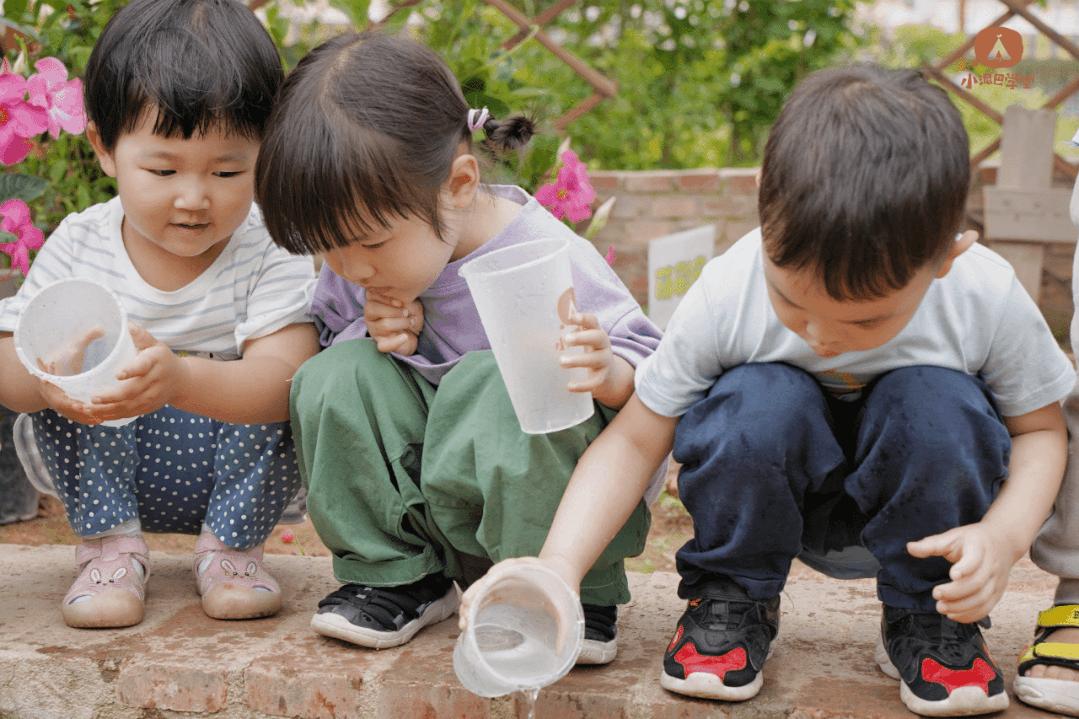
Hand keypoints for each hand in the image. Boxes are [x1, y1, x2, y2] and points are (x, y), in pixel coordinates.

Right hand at [34, 327, 106, 423]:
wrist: (54, 366)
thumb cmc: (65, 355)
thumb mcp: (72, 346)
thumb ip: (85, 338)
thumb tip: (102, 327)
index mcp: (48, 378)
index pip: (53, 391)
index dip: (65, 398)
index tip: (79, 403)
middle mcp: (51, 391)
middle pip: (61, 405)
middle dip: (75, 410)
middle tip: (91, 412)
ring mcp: (58, 399)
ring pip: (69, 412)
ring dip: (82, 416)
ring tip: (100, 418)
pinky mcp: (66, 405)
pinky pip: (74, 415)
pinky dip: (85, 418)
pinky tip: (100, 420)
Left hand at [87, 324, 188, 420]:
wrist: (182, 381)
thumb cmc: (163, 358)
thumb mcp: (156, 344)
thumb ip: (141, 336)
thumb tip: (126, 324)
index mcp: (156, 361)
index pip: (143, 366)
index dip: (131, 371)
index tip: (117, 374)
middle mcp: (156, 381)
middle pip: (133, 391)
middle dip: (112, 396)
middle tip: (93, 397)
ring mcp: (153, 396)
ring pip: (130, 406)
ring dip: (109, 409)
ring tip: (90, 409)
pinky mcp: (149, 407)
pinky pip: (130, 414)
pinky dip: (114, 416)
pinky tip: (99, 416)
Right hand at [364, 292, 422, 354]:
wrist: (417, 330)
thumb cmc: (410, 311)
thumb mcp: (409, 300)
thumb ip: (402, 298)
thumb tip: (400, 303)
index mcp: (374, 300)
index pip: (371, 294)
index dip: (386, 298)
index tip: (400, 303)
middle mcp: (370, 314)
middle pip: (372, 309)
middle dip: (394, 311)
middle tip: (406, 313)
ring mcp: (374, 329)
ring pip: (383, 325)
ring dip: (402, 323)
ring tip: (411, 322)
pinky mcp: (381, 343)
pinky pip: (383, 345)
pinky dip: (396, 341)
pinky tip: (405, 336)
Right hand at [458, 555, 579, 633]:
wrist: (561, 569)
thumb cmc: (562, 584)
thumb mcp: (565, 603)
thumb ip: (565, 625)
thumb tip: (561, 650)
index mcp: (522, 568)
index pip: (499, 571)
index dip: (485, 585)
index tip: (476, 600)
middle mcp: (508, 572)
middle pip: (483, 582)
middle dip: (472, 598)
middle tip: (466, 619)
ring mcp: (502, 580)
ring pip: (479, 589)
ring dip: (468, 604)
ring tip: (463, 623)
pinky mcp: (501, 588)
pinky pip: (483, 595)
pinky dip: (474, 606)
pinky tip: (468, 620)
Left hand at [559, 309, 612, 393]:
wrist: (606, 373)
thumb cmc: (586, 350)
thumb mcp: (579, 339)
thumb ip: (565, 332)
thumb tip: (542, 330)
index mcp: (595, 331)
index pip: (592, 321)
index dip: (583, 318)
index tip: (570, 317)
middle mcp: (603, 345)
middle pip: (598, 337)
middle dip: (582, 337)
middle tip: (566, 339)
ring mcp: (604, 361)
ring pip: (595, 359)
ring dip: (578, 360)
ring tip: (562, 362)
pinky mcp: (602, 378)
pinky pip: (594, 382)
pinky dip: (582, 385)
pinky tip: (569, 386)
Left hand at [907, 522, 1014, 622]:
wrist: (1003, 542)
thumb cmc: (972, 540)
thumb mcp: (953, 536)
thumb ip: (931, 544)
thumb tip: (909, 548)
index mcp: (979, 548)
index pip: (975, 560)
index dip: (965, 568)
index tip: (952, 574)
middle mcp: (991, 567)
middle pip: (977, 584)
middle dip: (955, 592)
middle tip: (936, 594)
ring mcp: (996, 582)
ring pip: (982, 599)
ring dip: (961, 607)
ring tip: (941, 608)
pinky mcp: (997, 594)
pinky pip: (986, 609)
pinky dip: (970, 615)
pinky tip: (953, 615)